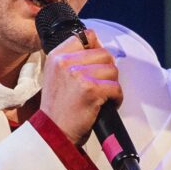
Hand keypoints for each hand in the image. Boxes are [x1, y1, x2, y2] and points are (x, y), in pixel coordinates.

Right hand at [40, 29, 121, 143]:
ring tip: (101, 97)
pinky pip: (116, 87)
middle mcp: (65, 62)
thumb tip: (97, 47)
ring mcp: (78, 75)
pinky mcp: (91, 89)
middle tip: (100, 85)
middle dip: (107, 71)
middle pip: (103, 54)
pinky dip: (116, 98)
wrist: (54, 133)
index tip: (95, 64)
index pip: (86, 36)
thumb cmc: (58, 110)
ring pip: (112, 70)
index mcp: (56, 56)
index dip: (96, 49)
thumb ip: (72, 60)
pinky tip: (105, 105)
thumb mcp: (56, 76)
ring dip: (111, 85)